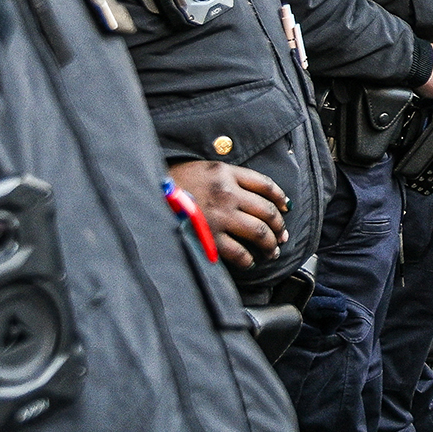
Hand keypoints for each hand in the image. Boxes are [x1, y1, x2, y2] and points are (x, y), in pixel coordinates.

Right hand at [165, 157, 288, 260]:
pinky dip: (248, 260)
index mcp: (225, 173)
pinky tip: (249, 262)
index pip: (265, 184)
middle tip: (282, 235)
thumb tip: (252, 196)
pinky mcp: (210, 237)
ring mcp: (219, 216)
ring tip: (271, 251)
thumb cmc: (173, 183)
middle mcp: (227, 193)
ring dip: (270, 244)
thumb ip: (226, 178)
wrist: (147, 196)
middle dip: (279, 226)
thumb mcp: (202, 169)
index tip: (285, 208)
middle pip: (267, 211)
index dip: (280, 198)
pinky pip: (239, 252)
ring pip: (259, 232)